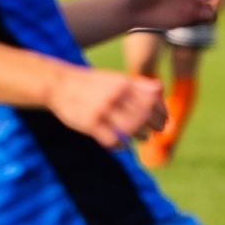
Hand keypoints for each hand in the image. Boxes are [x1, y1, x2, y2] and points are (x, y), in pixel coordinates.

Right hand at [47, 66, 162, 148]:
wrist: (58, 84)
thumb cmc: (90, 83)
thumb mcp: (114, 78)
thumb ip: (136, 85)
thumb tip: (160, 90)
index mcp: (122, 83)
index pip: (152, 99)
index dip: (162, 111)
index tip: (165, 119)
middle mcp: (114, 95)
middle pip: (144, 115)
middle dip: (155, 125)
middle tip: (157, 131)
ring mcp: (102, 110)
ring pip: (131, 128)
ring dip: (142, 135)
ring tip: (144, 137)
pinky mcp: (90, 123)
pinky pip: (112, 139)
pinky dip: (121, 145)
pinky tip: (123, 146)